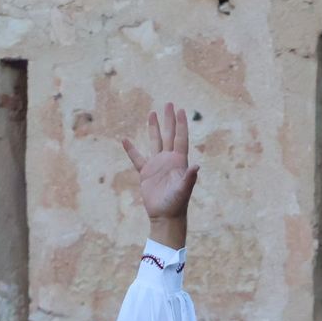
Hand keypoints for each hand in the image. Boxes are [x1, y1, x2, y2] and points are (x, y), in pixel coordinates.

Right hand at [121, 103, 198, 247]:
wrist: (165, 217)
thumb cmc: (176, 204)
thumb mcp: (183, 190)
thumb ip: (189, 178)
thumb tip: (196, 166)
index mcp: (179, 161)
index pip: (180, 138)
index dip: (180, 124)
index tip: (180, 110)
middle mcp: (168, 160)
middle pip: (168, 135)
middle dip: (169, 120)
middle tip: (169, 104)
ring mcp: (157, 165)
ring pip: (155, 142)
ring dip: (153, 128)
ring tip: (152, 113)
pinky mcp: (146, 173)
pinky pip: (137, 158)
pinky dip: (131, 150)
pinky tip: (125, 139)